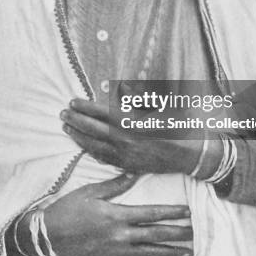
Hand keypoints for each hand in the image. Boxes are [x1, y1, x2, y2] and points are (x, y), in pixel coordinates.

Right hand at [16, 174, 192, 255]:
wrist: (48, 233)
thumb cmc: (69, 208)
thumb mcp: (91, 191)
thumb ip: (115, 185)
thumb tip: (134, 173)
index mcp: (117, 214)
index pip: (151, 213)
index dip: (171, 212)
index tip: (187, 211)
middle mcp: (120, 234)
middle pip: (154, 234)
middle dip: (177, 233)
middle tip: (195, 234)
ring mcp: (115, 251)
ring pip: (148, 253)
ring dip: (170, 253)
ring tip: (188, 254)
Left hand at [60, 97, 222, 176]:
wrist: (193, 155)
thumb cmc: (179, 126)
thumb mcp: (161, 106)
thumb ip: (139, 98)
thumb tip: (122, 89)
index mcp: (133, 122)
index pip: (102, 113)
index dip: (85, 107)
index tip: (72, 101)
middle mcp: (126, 140)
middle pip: (94, 129)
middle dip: (76, 120)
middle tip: (62, 113)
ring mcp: (126, 156)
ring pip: (95, 147)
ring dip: (79, 136)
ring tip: (66, 128)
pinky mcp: (129, 167)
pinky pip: (104, 160)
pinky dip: (91, 151)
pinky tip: (83, 146)